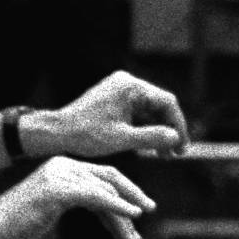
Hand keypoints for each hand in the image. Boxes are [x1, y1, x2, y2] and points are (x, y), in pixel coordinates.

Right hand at [0, 156, 156, 238]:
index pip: (101, 176)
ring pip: (105, 191)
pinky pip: (97, 198)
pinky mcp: (57, 190)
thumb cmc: (16, 227)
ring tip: (137, 234)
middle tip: (150, 210)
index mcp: (61, 167)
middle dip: (132, 194)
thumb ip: (77, 205)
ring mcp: (60, 176)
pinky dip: (117, 208)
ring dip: (125, 213)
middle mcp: (62, 166)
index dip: (123, 192)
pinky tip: (133, 217)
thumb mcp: (51, 213)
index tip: (140, 210)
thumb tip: (104, 215)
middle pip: (108, 178)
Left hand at [47, 71, 191, 158]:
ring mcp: (119, 90)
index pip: (167, 102)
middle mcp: (127, 83)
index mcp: (130, 87)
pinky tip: (149, 147)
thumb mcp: (123, 139)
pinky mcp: (114, 99)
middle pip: (160, 106)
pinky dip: (144, 129)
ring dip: (157, 132)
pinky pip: (137, 113)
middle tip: (176, 154)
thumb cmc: (86, 134)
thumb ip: (153, 137)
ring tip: (164, 155)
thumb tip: (176, 138)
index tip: (182, 146)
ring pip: (149, 111)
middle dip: (169, 130)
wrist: (56, 132)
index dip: (179, 125)